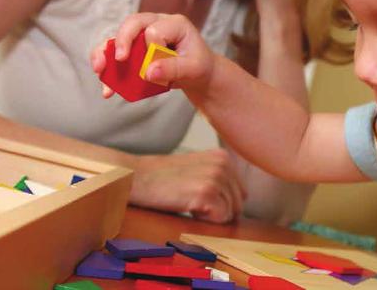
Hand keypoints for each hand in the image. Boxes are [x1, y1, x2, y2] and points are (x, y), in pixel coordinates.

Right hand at [90, 13, 215, 95]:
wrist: (197, 73)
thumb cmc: (198, 65)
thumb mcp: (194, 68)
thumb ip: (174, 68)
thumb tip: (148, 72)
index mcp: (173, 23)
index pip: (155, 28)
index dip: (152, 45)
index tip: (155, 63)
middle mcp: (154, 24)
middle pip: (131, 24)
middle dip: (121, 41)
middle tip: (118, 60)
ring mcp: (141, 37)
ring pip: (117, 38)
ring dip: (104, 54)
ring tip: (100, 71)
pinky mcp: (132, 50)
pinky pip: (114, 56)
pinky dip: (108, 71)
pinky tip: (108, 90)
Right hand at [129, 149, 246, 223]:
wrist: (136, 177)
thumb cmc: (163, 178)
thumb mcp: (198, 168)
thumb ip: (219, 177)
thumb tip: (241, 200)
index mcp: (224, 157)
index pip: (240, 194)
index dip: (220, 203)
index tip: (197, 195)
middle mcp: (224, 164)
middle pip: (237, 205)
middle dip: (217, 211)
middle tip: (190, 200)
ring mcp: (216, 177)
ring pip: (229, 213)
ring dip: (208, 215)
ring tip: (187, 200)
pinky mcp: (207, 192)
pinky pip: (220, 219)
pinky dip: (204, 219)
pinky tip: (187, 207)